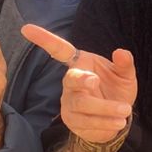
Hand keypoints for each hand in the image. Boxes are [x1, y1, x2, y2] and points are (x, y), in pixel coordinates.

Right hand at [20, 23, 136, 143]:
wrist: (118, 118)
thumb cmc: (117, 90)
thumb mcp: (125, 76)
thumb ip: (124, 64)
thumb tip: (121, 52)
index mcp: (80, 65)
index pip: (60, 50)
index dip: (44, 39)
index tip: (26, 28)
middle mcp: (70, 83)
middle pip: (70, 80)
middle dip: (82, 79)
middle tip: (96, 80)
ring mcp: (69, 103)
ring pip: (81, 105)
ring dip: (105, 109)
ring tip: (125, 110)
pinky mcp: (72, 122)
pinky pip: (86, 123)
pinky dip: (104, 123)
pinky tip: (118, 122)